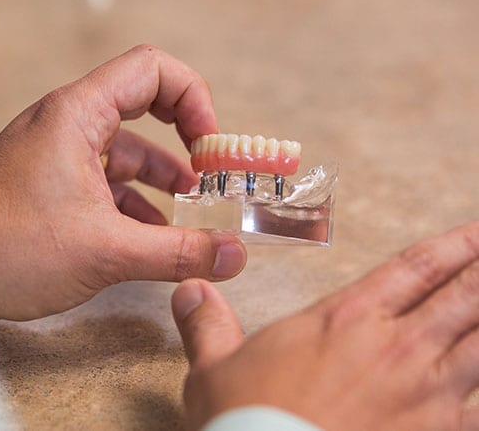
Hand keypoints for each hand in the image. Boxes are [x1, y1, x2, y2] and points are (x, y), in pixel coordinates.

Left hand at [0, 45, 246, 321]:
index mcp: (75, 114)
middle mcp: (62, 123)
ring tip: (188, 218)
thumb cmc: (8, 249)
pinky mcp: (43, 181)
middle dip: (182, 145)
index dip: (192, 99)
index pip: (151, 70)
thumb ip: (177, 251)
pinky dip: (128, 201)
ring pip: (121, 151)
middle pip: (141, 108)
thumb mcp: (106, 252)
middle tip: (210, 182)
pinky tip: (149, 237)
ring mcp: (50, 152)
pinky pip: (98, 178)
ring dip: (158, 181)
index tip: (209, 147)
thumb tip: (232, 255)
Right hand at [172, 221, 478, 430]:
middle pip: (464, 296)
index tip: (476, 231)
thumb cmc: (246, 425)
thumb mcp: (213, 371)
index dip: (452, 247)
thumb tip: (191, 291)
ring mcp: (429, 391)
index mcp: (346, 321)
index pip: (412, 270)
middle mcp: (397, 346)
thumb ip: (208, 326)